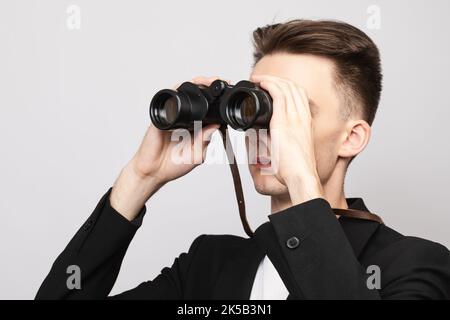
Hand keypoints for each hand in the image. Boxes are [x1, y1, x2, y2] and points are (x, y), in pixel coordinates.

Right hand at [110, 76, 221, 219]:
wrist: (153, 171)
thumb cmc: (174, 165)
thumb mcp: (197, 155)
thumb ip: (205, 141)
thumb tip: (216, 125)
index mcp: (197, 128)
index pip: (210, 111)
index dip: (219, 102)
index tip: (229, 95)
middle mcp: (187, 119)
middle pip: (199, 98)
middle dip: (211, 87)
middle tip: (223, 83)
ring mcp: (174, 115)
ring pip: (185, 93)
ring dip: (197, 84)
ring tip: (208, 81)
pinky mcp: (162, 115)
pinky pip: (169, 98)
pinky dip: (178, 90)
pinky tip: (188, 88)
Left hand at [250, 74, 323, 204]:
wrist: (300, 175)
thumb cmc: (294, 169)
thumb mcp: (285, 151)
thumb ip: (272, 142)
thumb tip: (253, 140)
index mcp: (305, 122)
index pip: (299, 95)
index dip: (286, 86)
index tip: (272, 86)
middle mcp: (303, 116)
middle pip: (293, 87)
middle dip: (277, 79)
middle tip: (262, 79)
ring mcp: (295, 117)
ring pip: (286, 87)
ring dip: (271, 79)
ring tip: (258, 78)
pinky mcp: (285, 121)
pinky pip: (279, 94)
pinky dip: (269, 84)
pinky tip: (260, 82)